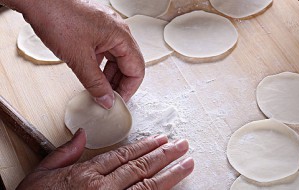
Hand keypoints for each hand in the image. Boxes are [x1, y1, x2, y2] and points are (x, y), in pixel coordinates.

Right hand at [17, 129, 193, 189]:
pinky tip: (171, 187)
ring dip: (170, 174)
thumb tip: (82, 134)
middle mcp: (103, 188)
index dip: (146, 146)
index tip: (162, 139)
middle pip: (141, 167)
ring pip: (147, 186)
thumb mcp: (44, 173)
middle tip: (183, 146)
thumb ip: (65, 152)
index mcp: (88, 174)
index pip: (124, 155)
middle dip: (165, 155)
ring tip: (186, 163)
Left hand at [21, 0, 144, 108]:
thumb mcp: (79, 59)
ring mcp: (107, 30)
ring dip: (110, 76)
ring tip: (99, 89)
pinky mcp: (96, 30)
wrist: (40, 1)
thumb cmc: (58, 18)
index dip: (129, 89)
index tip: (117, 101)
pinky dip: (101, 66)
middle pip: (129, 64)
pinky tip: (92, 75)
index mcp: (122, 36)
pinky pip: (106, 52)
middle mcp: (118, 32)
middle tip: (108, 98)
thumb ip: (95, 84)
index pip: (137, 69)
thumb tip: (107, 100)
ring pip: (117, 59)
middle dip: (120, 83)